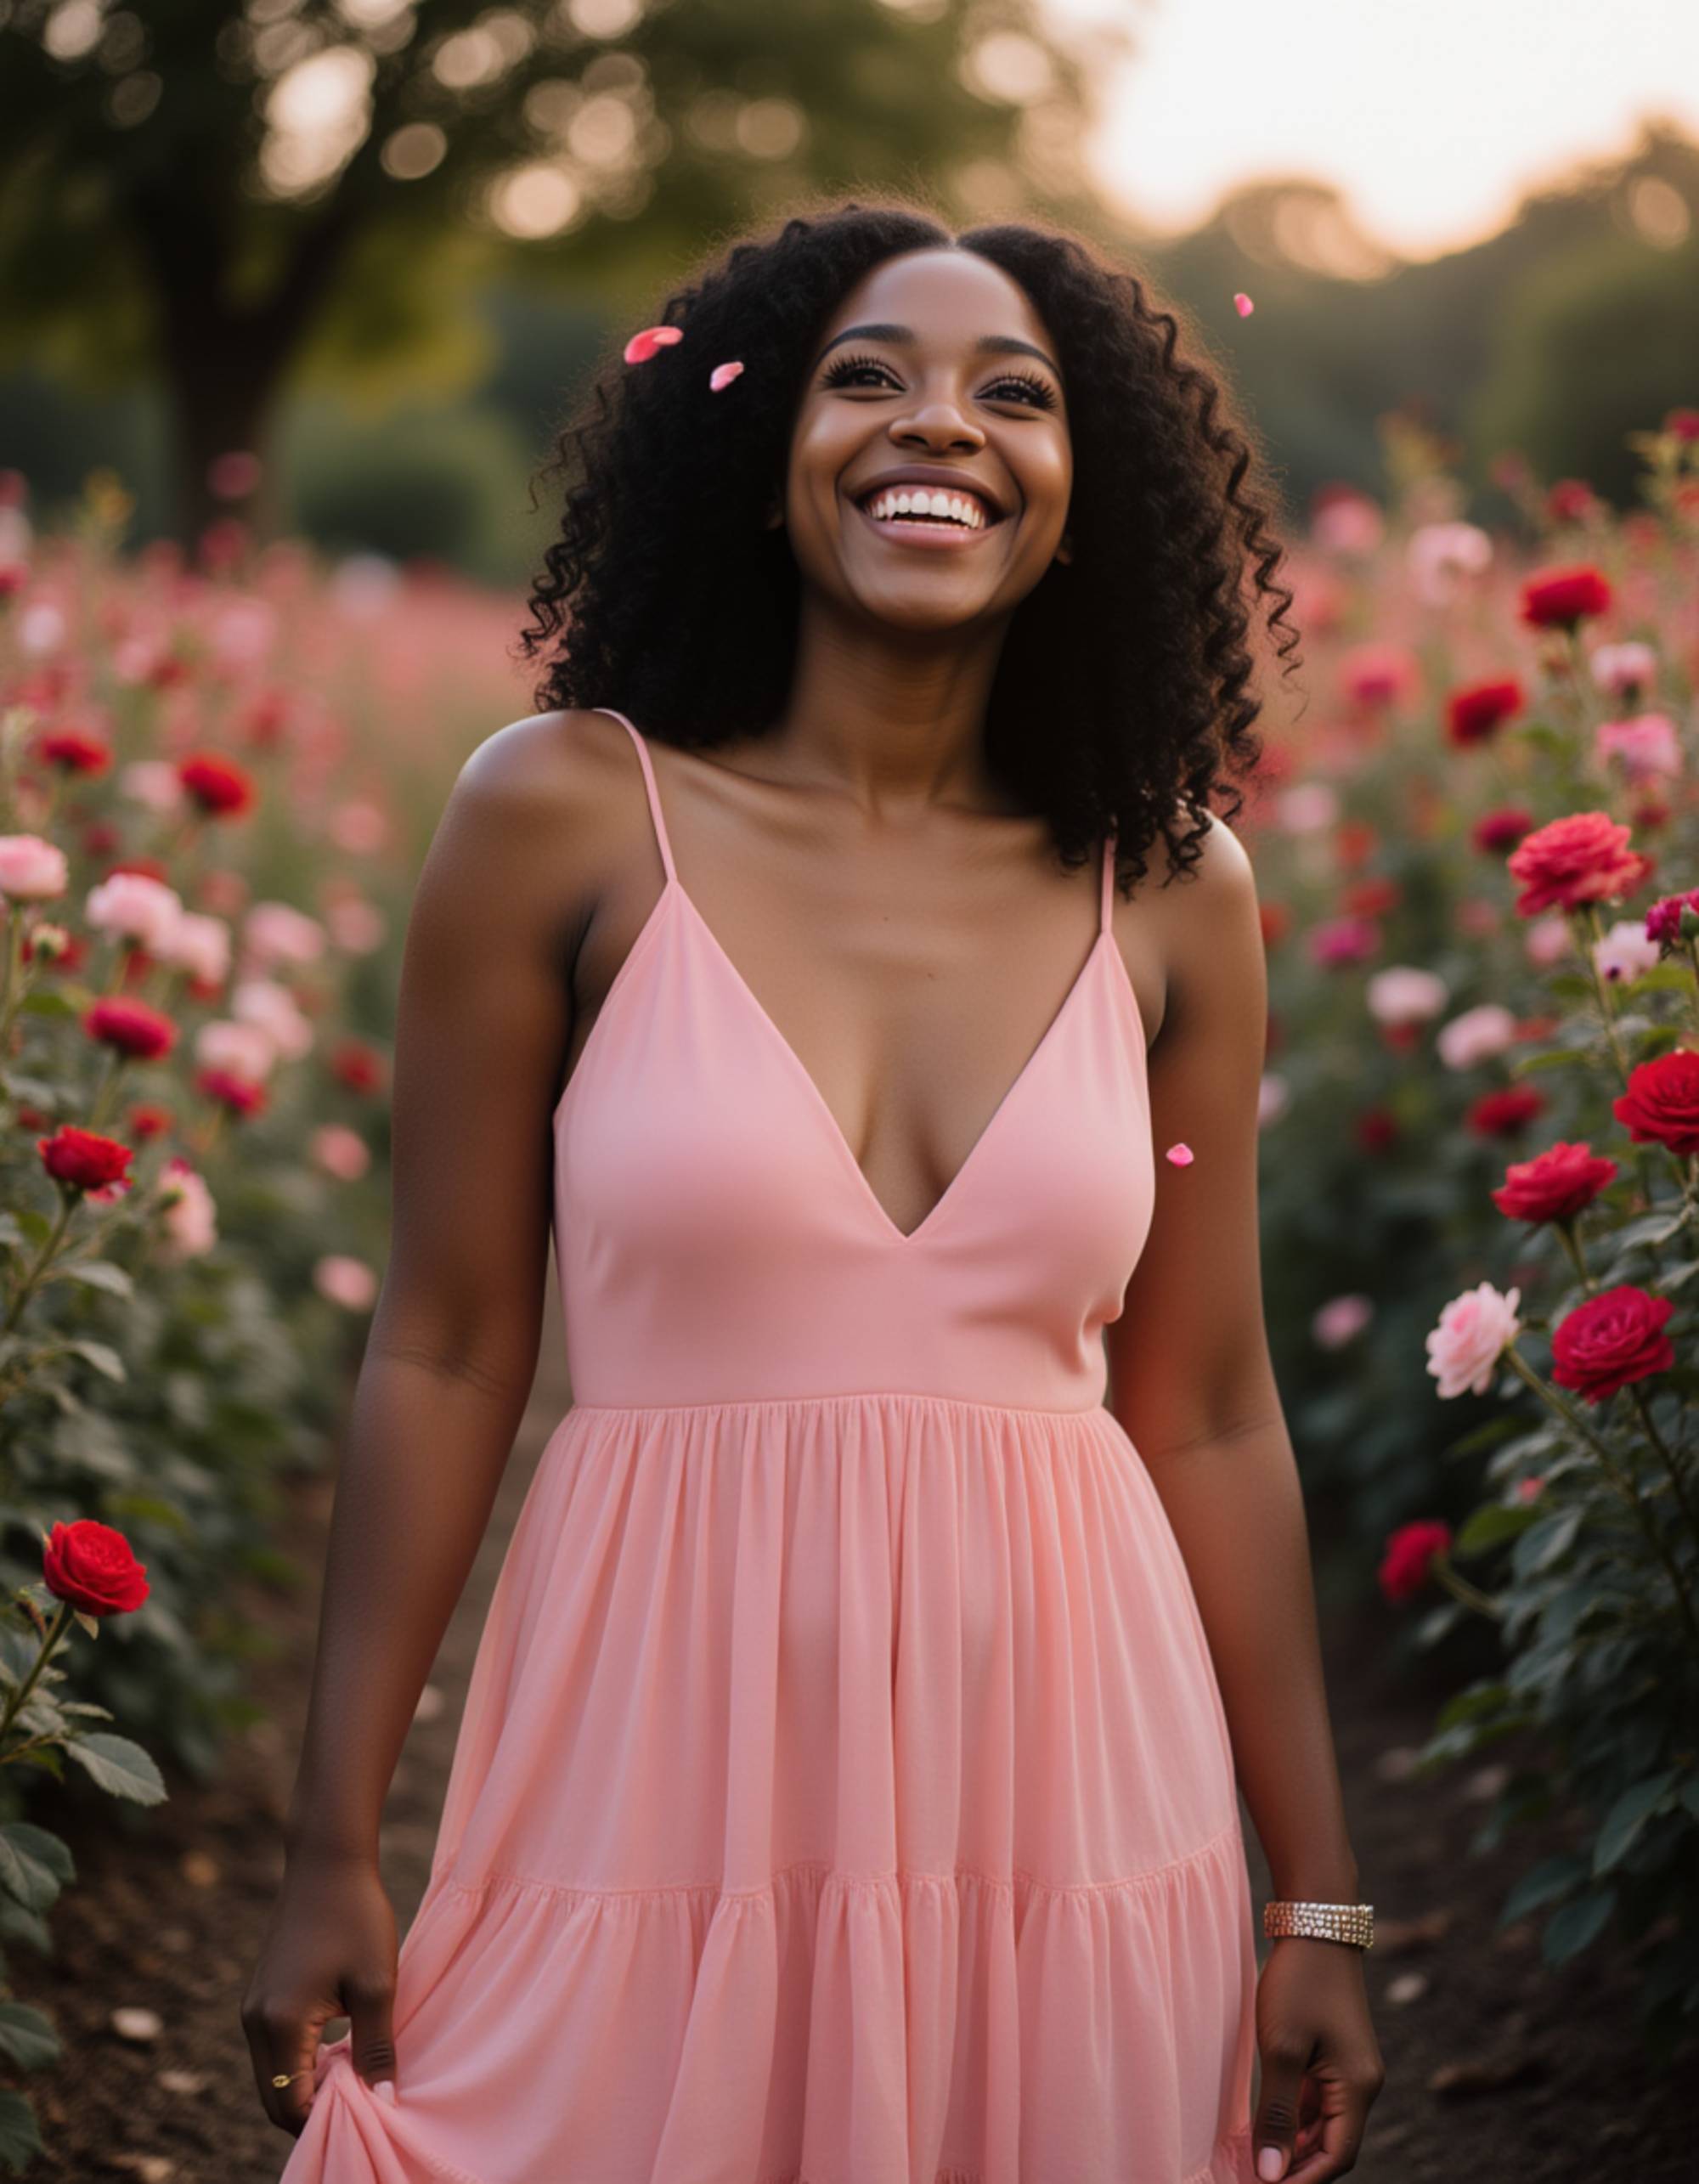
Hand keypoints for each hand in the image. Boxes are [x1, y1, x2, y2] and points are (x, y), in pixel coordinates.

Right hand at [240, 1848, 399, 2136]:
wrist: (328, 1860)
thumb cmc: (357, 1917)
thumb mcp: (377, 1985)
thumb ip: (376, 2049)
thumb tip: (383, 2103)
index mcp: (280, 2024)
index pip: (290, 2105)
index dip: (325, 2123)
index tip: (364, 2123)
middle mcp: (255, 2022)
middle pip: (275, 2098)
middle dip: (313, 2114)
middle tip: (361, 2114)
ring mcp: (253, 2009)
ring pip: (273, 2077)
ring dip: (307, 2090)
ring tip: (354, 2087)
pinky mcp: (261, 1997)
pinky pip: (274, 2052)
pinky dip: (300, 2066)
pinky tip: (339, 2057)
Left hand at [1250, 1936, 1384, 2180]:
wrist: (1316, 1923)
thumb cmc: (1299, 1982)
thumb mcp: (1281, 2048)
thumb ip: (1276, 2112)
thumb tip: (1270, 2174)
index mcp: (1358, 2087)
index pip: (1336, 2157)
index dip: (1302, 2180)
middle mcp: (1362, 2083)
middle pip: (1332, 2145)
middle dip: (1296, 2166)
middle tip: (1253, 2175)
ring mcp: (1349, 2068)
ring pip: (1322, 2124)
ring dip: (1292, 2143)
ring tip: (1254, 2156)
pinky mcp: (1334, 2053)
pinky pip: (1317, 2100)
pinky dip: (1293, 2116)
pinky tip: (1265, 2124)